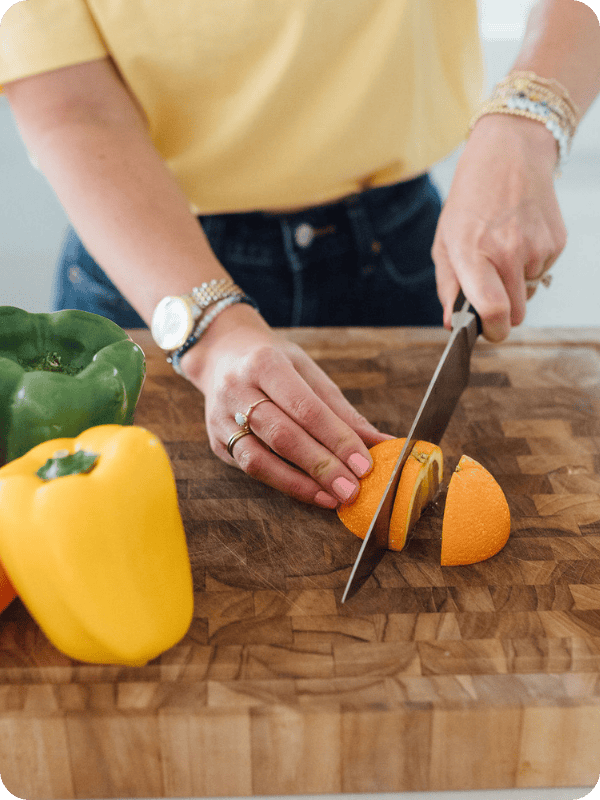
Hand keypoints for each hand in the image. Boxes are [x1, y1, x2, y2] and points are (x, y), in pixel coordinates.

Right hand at [181, 303, 392, 507]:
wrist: (223, 354)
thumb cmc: (273, 362)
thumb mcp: (309, 372)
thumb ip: (342, 411)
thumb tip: (382, 442)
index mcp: (265, 363)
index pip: (306, 408)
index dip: (336, 439)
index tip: (363, 464)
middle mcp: (237, 390)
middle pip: (283, 436)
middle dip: (322, 466)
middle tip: (352, 489)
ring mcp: (221, 418)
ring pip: (259, 460)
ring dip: (300, 484)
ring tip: (332, 497)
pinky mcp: (217, 442)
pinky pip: (250, 469)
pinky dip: (283, 484)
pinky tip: (310, 492)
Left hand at [432, 114, 566, 340]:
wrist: (509, 155)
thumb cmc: (470, 201)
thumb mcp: (445, 241)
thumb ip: (447, 286)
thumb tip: (451, 323)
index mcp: (473, 253)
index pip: (493, 310)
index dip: (493, 330)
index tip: (488, 330)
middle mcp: (508, 252)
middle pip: (517, 314)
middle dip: (503, 313)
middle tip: (490, 290)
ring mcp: (537, 248)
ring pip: (529, 294)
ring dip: (516, 285)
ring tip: (502, 252)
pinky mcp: (556, 243)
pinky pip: (542, 274)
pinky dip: (530, 266)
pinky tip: (519, 238)